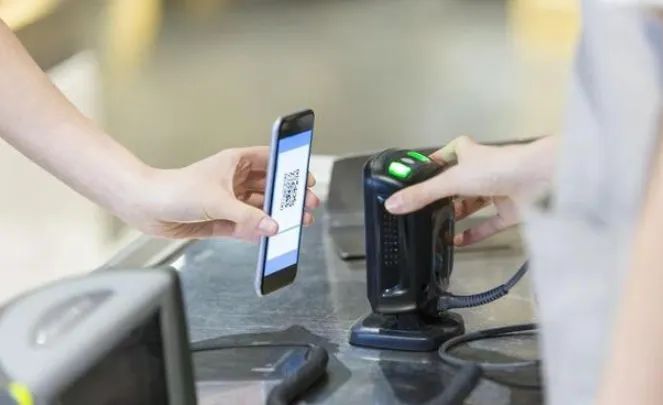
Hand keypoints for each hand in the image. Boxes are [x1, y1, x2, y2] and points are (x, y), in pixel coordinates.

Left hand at [121, 146, 319, 240]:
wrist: (147, 208)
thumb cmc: (174, 189)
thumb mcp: (218, 201)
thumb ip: (248, 217)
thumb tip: (272, 225)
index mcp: (234, 162)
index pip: (269, 160)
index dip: (288, 168)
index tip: (305, 177)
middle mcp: (232, 180)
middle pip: (268, 187)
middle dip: (287, 196)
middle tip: (306, 204)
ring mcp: (227, 200)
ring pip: (259, 208)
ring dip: (275, 215)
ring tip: (295, 222)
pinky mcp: (220, 220)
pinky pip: (246, 226)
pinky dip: (257, 231)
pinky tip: (269, 235)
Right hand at [384, 135, 556, 245]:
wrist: (540, 179)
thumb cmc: (498, 168)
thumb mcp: (452, 180)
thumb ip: (423, 194)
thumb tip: (391, 205)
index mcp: (469, 154)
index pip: (447, 154)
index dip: (434, 163)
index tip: (418, 176)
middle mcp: (483, 170)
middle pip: (459, 183)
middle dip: (443, 196)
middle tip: (423, 210)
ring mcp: (498, 190)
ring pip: (473, 204)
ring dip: (457, 215)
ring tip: (436, 227)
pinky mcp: (511, 210)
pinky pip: (489, 224)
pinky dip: (474, 233)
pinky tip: (458, 242)